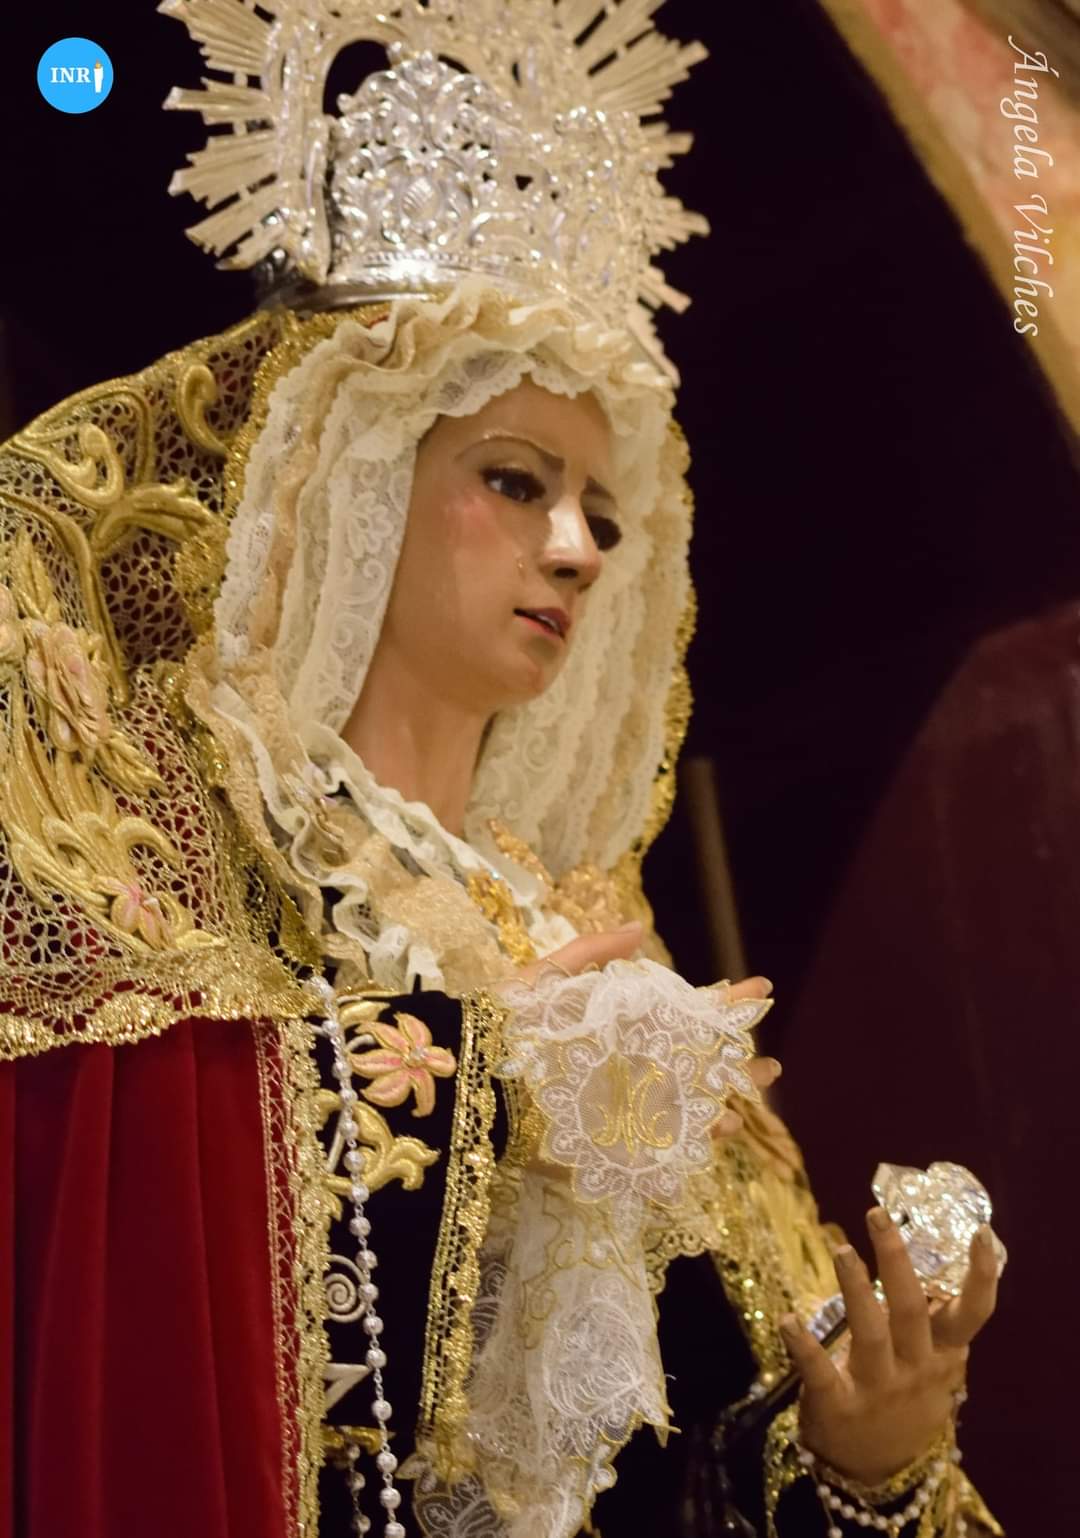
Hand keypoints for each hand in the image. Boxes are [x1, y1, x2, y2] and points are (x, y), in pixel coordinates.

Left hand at [516, 930, 779, 1137]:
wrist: (477, 1083)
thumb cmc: (510, 1026)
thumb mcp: (550, 977)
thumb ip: (594, 950)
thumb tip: (641, 928)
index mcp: (621, 1026)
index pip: (682, 1012)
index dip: (722, 1003)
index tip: (759, 988)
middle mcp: (631, 1066)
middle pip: (695, 1066)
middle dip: (736, 1065)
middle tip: (771, 1066)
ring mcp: (626, 1107)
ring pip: (688, 1107)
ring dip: (724, 1102)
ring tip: (752, 1097)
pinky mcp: (613, 1143)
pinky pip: (663, 1146)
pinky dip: (694, 1141)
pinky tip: (721, 1130)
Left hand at [781, 1207, 1000, 1485]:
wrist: (879, 1474)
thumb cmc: (906, 1400)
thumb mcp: (934, 1368)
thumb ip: (936, 1324)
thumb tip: (939, 1258)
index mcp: (943, 1356)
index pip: (971, 1314)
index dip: (981, 1275)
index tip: (980, 1232)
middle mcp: (915, 1370)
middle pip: (912, 1310)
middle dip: (896, 1261)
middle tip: (876, 1215)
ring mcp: (878, 1389)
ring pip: (871, 1334)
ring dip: (855, 1289)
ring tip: (842, 1248)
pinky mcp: (839, 1406)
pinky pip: (820, 1373)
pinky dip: (804, 1346)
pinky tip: (788, 1319)